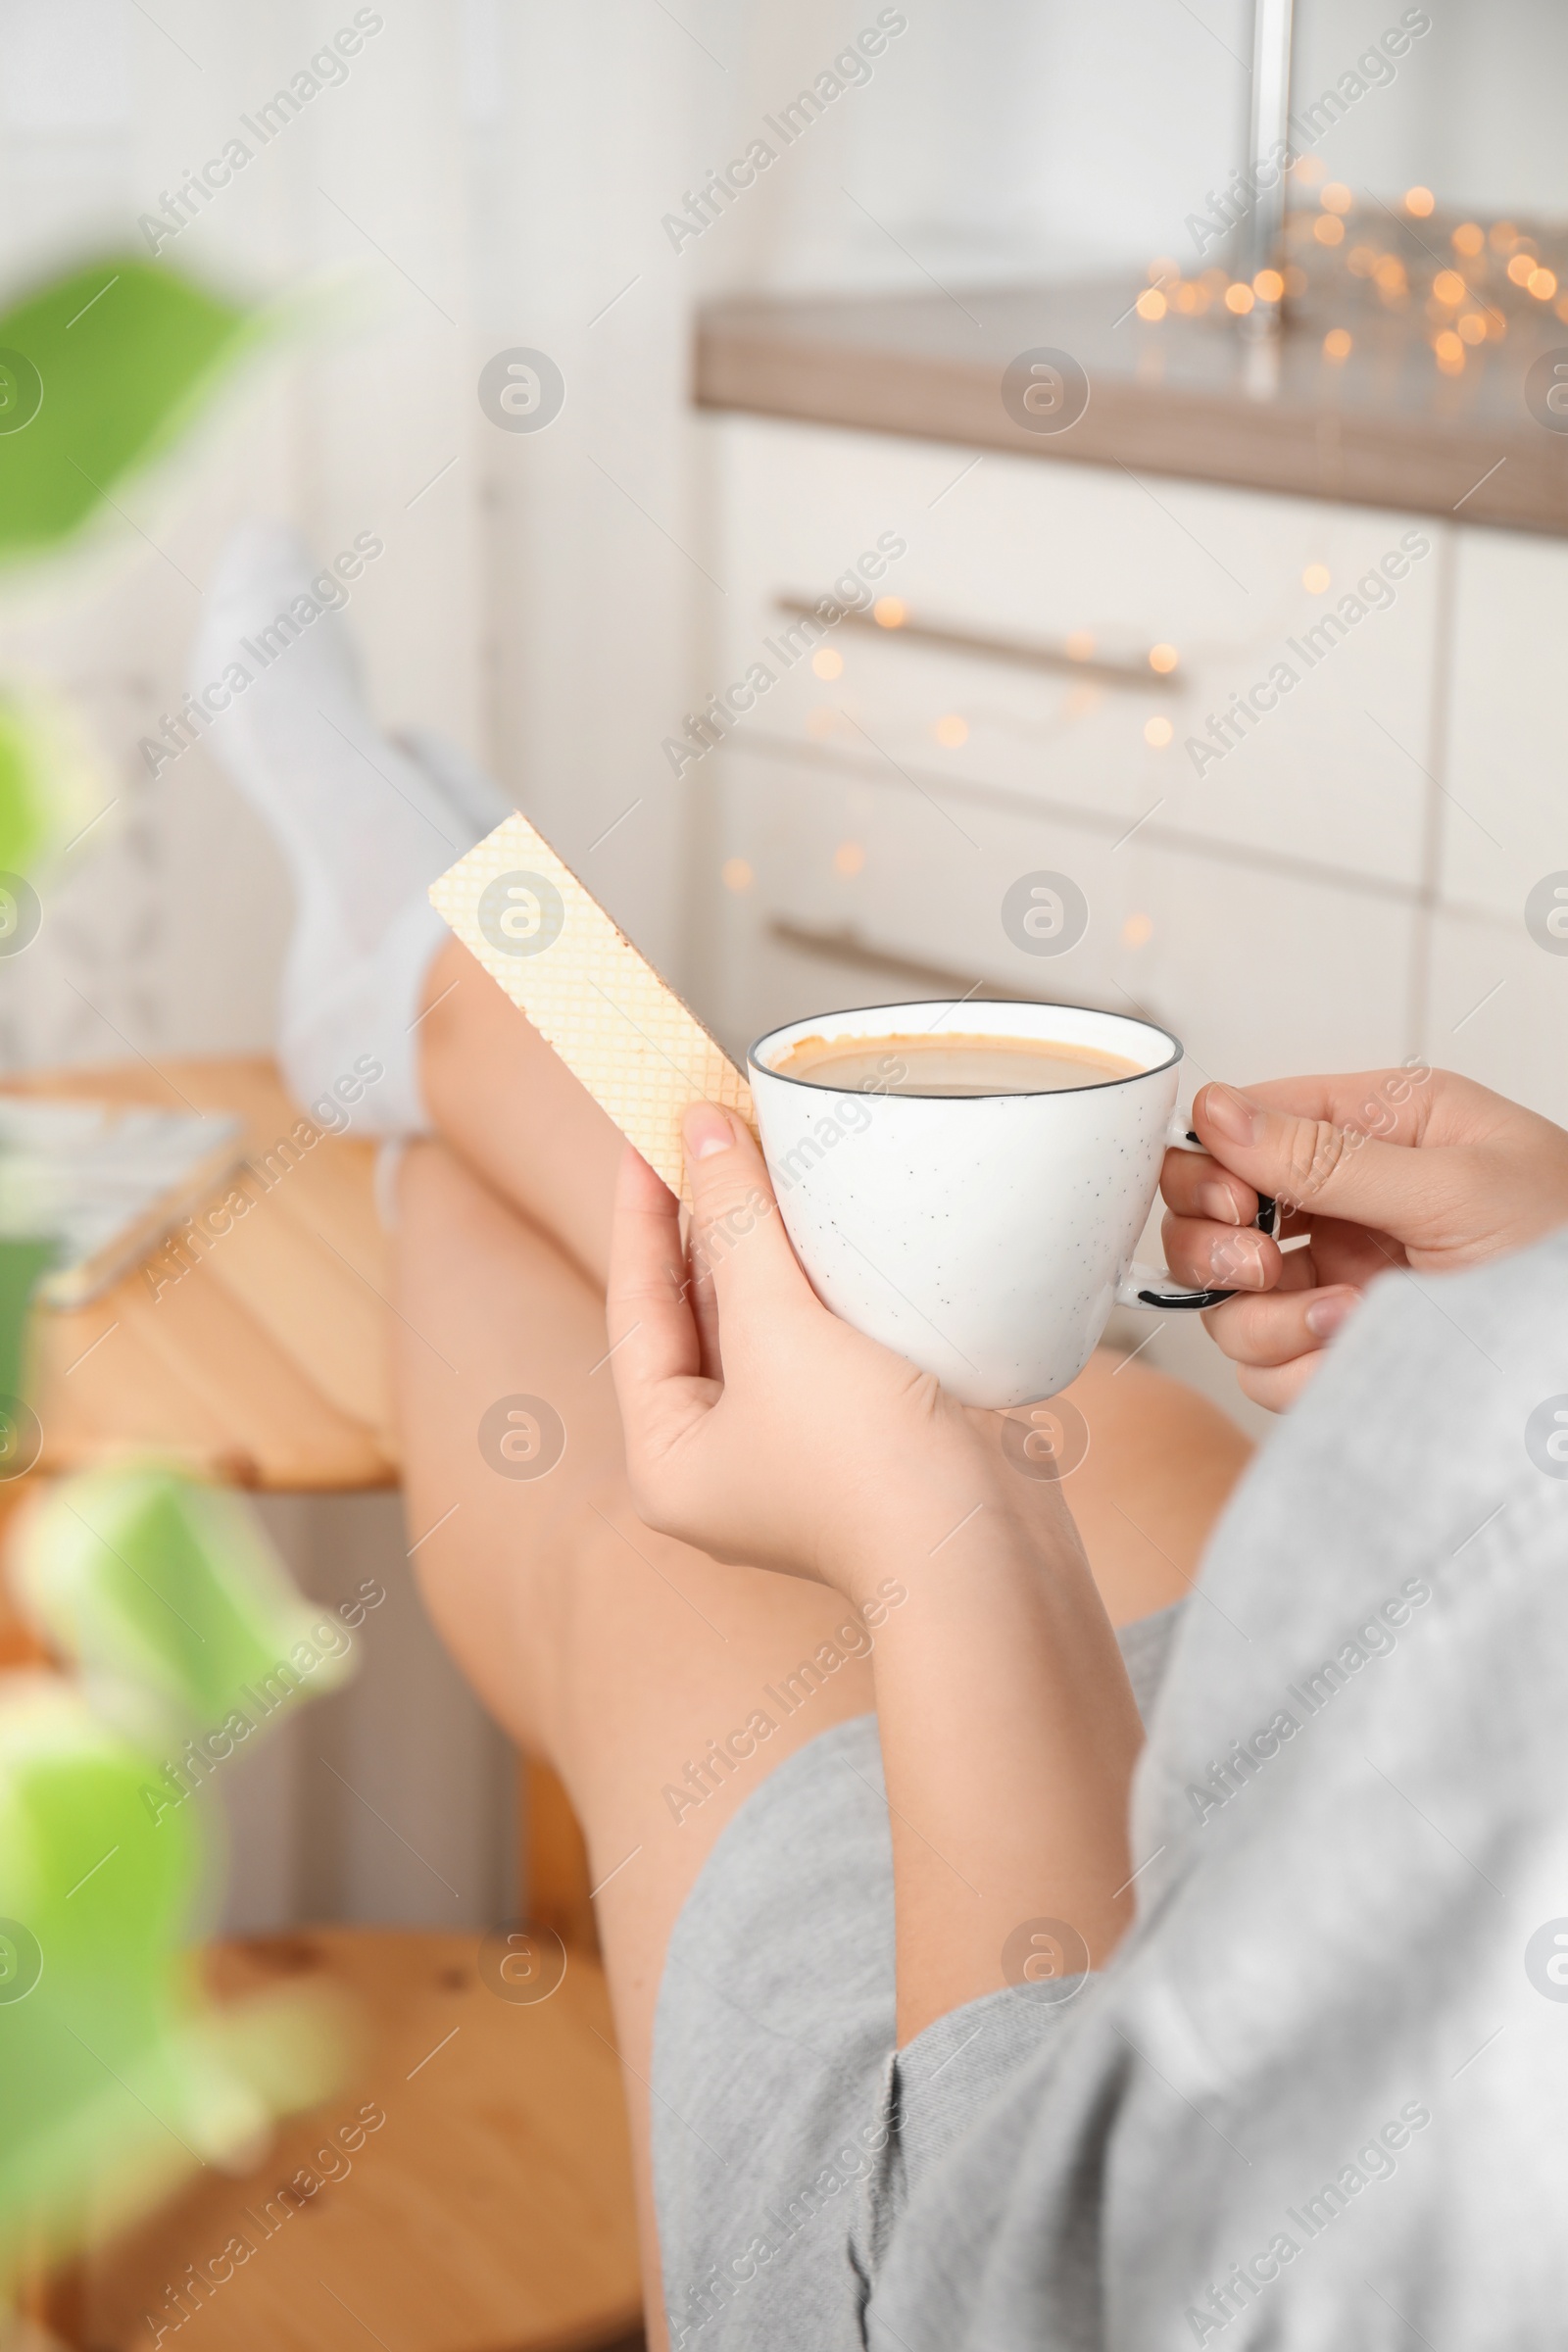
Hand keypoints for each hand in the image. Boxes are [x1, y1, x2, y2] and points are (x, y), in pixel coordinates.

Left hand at [605, 1104, 1055, 1604]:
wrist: (990, 1559)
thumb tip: (703, 1133)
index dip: (640, 1214)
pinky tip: (834, 1218)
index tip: (646, 1131)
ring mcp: (795, 1447)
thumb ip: (738, 1224)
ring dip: (768, 1242)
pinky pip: (824, 1335)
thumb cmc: (867, 1470)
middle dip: (709, 1223)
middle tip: (714, 1127)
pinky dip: (824, 1278)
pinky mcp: (863, 1432)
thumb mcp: (780, 1331)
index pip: (635, 1309)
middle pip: (696, 1312)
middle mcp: (720, 1456)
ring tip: (768, 1150)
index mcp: (666, 1456)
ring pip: (764, 1319)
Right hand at [1160, 1067, 1567, 1411]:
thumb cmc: (1563, 1246)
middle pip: (1208, 1212)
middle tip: (1263, 1264)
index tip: (1237, 1205)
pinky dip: (1293, 1370)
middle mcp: (1343, 1198)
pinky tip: (1352, 1354)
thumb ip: (1330, 1156)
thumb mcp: (1454, 1186)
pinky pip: (1263, 1367)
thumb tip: (1219, 1111)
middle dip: (1217, 1246)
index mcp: (1377, 1126)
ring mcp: (1335, 1275)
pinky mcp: (1337, 1346)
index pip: (1243, 1123)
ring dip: (1266, 1319)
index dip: (1214, 1164)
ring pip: (1227, 1300)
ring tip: (1344, 1320)